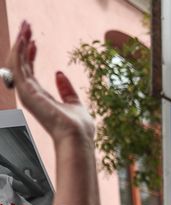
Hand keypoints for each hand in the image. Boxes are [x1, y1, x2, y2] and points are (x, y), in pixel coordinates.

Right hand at [3, 21, 94, 145]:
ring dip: (19, 42)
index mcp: (39, 96)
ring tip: (25, 26)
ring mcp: (26, 93)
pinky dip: (19, 51)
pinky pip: (18, 66)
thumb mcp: (74, 102)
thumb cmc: (78, 127)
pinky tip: (23, 38)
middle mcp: (29, 94)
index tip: (34, 41)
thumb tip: (59, 73)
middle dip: (22, 43)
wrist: (78, 137)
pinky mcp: (26, 91)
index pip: (29, 71)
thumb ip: (66, 89)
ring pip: (17, 62)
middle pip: (20, 63)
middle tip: (25, 25)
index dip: (29, 54)